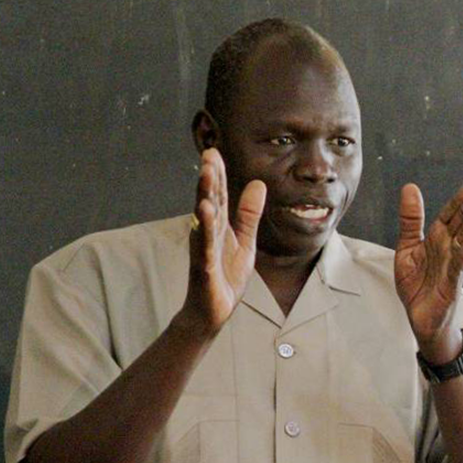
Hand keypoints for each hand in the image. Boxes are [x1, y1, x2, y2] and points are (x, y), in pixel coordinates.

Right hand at [181, 148, 265, 335]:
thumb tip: (258, 184)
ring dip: (205, 196)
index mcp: (219, 227)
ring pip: (204, 219)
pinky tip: (205, 213)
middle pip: (209, 201)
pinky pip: (205, 246)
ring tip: (207, 175)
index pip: (219, 196)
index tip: (215, 152)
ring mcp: (204, 249)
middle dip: (209, 178)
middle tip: (209, 155)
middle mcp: (208, 233)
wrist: (212, 311)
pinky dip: (205, 230)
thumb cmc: (225, 276)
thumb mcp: (245, 242)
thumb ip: (249, 215)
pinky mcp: (204, 267)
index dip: (218, 175)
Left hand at [394, 169, 462, 360]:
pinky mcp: (450, 284)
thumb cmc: (418, 286)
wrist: (420, 319)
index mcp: (438, 237)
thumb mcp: (407, 248)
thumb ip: (411, 219)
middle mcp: (449, 247)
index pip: (455, 208)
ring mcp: (453, 264)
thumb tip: (410, 187)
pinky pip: (458, 266)